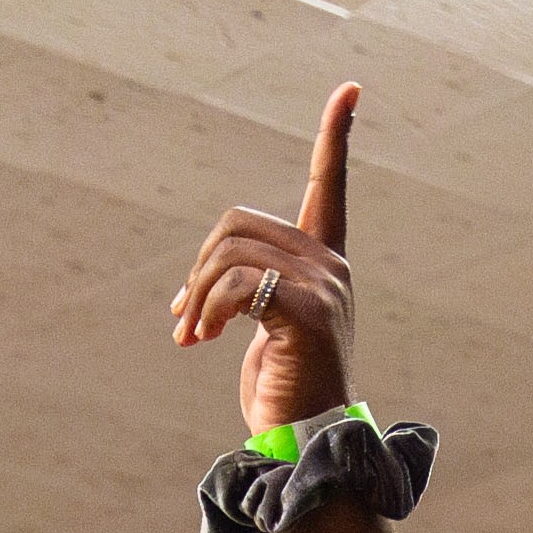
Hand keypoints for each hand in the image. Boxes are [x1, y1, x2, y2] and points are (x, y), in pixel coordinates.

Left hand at [172, 83, 358, 431]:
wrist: (305, 443)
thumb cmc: (285, 390)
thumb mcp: (265, 329)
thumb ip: (248, 290)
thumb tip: (191, 286)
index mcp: (326, 262)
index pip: (331, 185)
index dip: (336, 136)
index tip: (349, 90)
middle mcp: (331, 266)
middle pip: (239, 224)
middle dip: (200, 267)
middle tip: (184, 318)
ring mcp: (324, 287)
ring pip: (231, 254)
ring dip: (196, 296)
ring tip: (189, 336)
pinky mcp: (306, 312)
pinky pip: (237, 285)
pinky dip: (206, 311)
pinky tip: (200, 341)